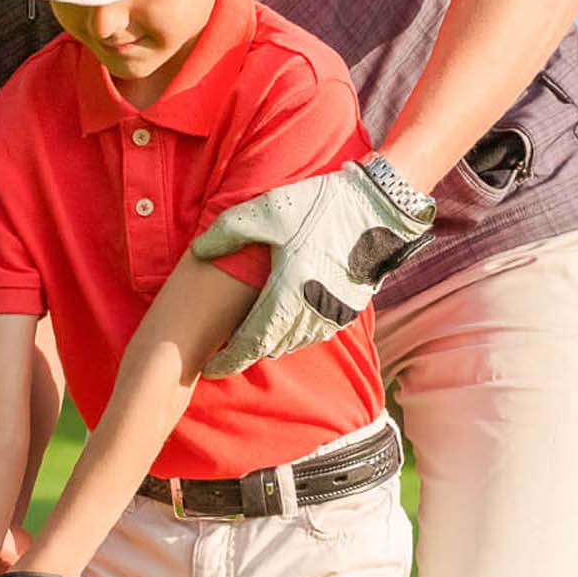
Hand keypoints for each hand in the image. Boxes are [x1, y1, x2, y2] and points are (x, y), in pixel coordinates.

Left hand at [190, 157, 434, 377]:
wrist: (379, 209)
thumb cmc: (320, 207)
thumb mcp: (268, 211)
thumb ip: (229, 231)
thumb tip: (199, 251)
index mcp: (285, 295)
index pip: (250, 344)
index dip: (229, 361)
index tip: (211, 368)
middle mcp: (309, 313)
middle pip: (270, 347)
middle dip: (247, 352)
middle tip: (227, 351)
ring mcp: (332, 316)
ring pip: (293, 343)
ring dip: (272, 343)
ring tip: (255, 336)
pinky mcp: (348, 312)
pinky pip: (315, 333)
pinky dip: (296, 333)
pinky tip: (288, 321)